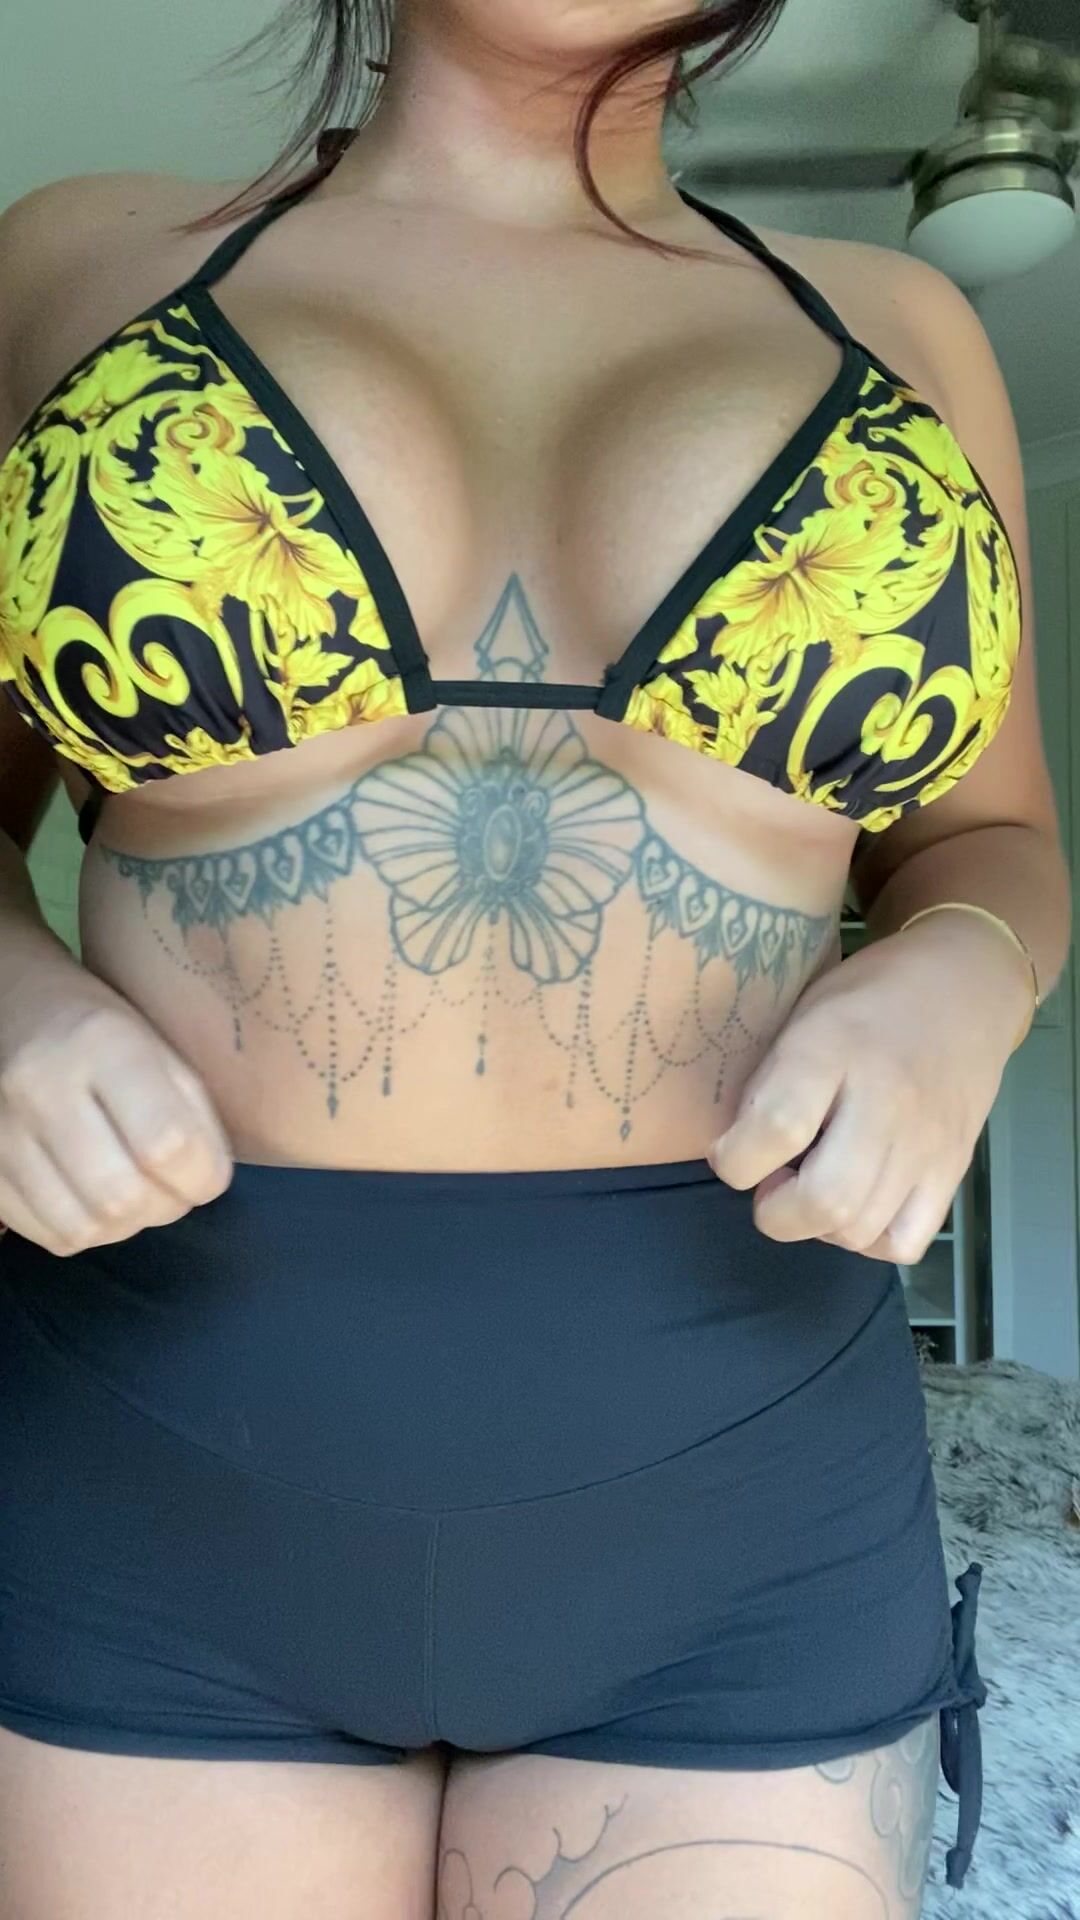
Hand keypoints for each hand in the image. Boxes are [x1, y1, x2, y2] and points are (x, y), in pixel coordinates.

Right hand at [0, 957, 233, 1256]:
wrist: (10, 1011)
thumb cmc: (100, 1032)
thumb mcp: (159, 1047)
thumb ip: (192, 1112)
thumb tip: (208, 1181)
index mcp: (102, 1044)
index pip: (166, 1142)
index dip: (202, 1176)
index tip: (209, 1175)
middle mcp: (42, 1088)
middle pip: (122, 1197)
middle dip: (167, 1206)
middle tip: (175, 1186)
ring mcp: (3, 1133)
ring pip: (84, 1228)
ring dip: (128, 1225)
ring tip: (138, 1193)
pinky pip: (50, 1235)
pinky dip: (89, 1231)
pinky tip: (98, 1199)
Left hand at [707, 911, 1031, 1262]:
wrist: (968, 986)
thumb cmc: (870, 995)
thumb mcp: (804, 1013)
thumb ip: (771, 1078)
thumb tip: (738, 1146)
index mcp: (835, 1049)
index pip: (778, 1128)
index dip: (735, 1159)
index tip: (729, 1153)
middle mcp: (886, 1101)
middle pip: (825, 1200)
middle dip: (775, 1212)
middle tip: (769, 1183)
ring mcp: (926, 1143)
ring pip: (860, 1231)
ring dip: (817, 1226)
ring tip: (811, 1187)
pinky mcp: (954, 1170)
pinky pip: (904, 1242)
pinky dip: (867, 1240)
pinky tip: (855, 1205)